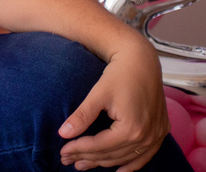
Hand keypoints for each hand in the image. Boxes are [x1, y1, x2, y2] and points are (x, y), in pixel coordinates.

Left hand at [58, 37, 168, 170]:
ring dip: (104, 162)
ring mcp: (156, 136)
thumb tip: (62, 133)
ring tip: (82, 165)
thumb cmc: (119, 75)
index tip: (62, 151)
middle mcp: (147, 136)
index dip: (79, 149)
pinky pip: (145, 156)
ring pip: (126, 158)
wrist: (142, 62)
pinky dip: (131, 164)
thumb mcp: (98, 94)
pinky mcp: (160, 132)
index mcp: (132, 128)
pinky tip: (117, 170)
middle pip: (112, 154)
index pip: (100, 146)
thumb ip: (82, 116)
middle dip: (88, 158)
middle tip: (67, 159)